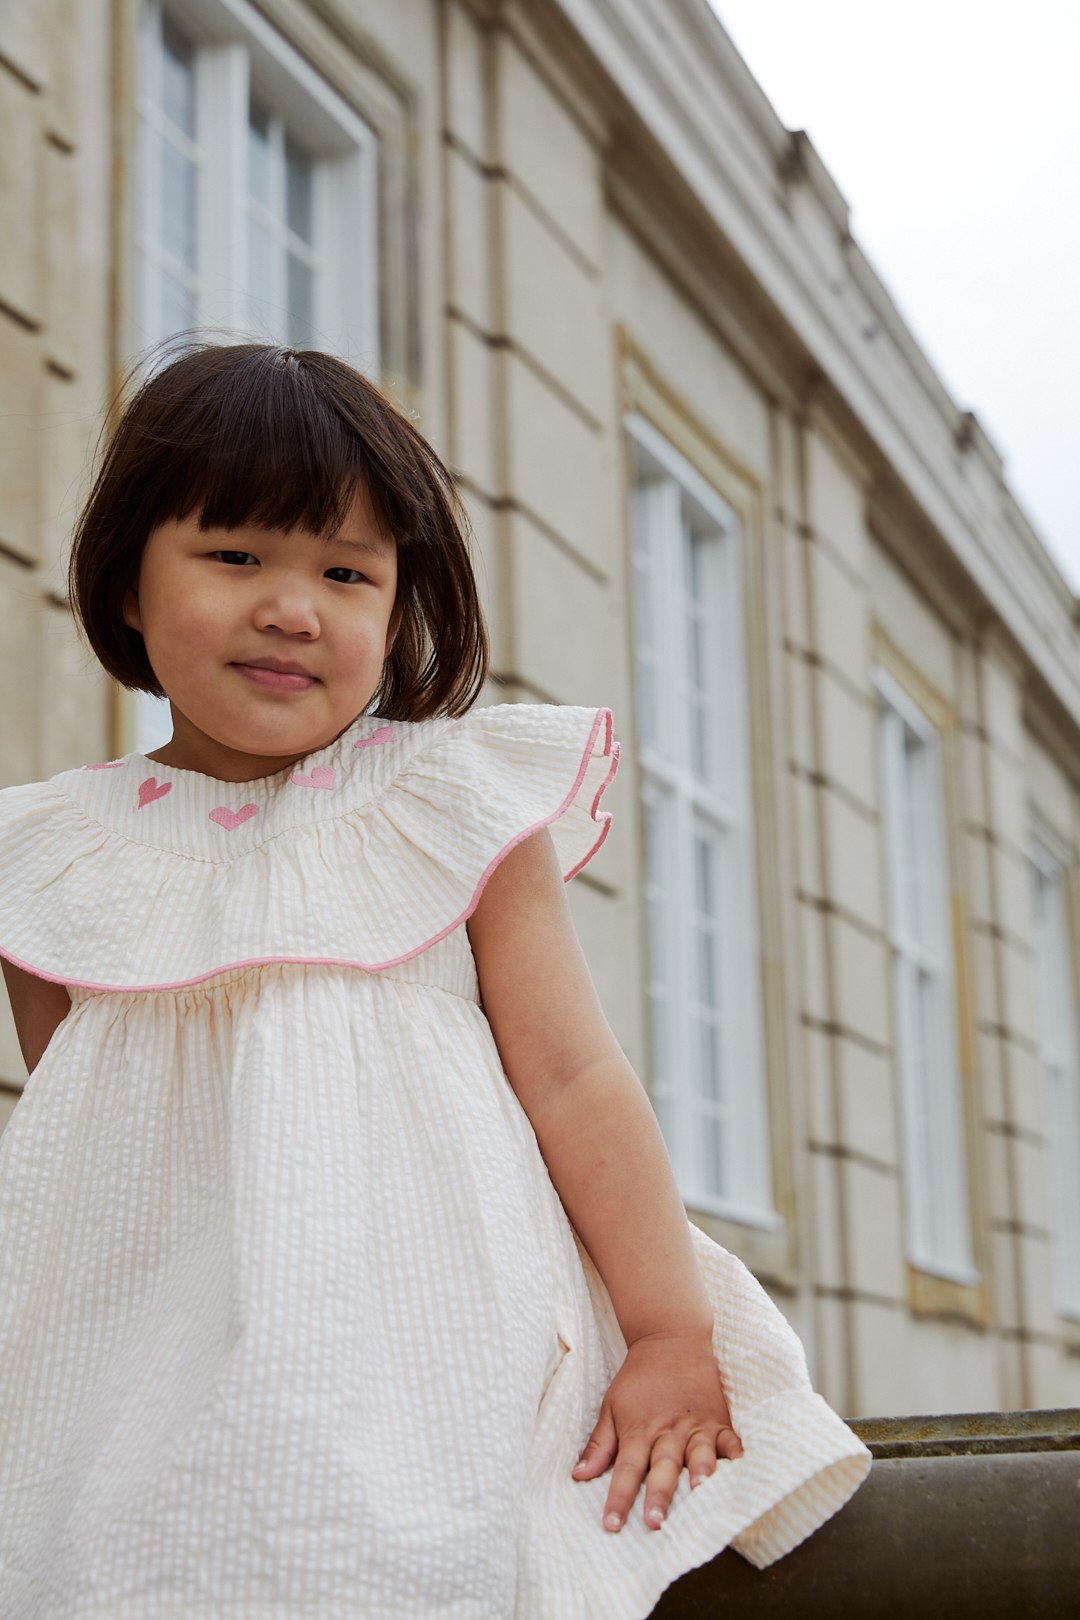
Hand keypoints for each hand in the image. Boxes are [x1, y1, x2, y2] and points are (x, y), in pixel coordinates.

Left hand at [571, 1328, 742, 1530]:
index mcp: (639, 1429)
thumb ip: (600, 1444)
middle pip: (662, 1467)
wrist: (671, 1338)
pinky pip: (730, 1439)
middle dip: (659, 1495)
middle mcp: (668, 1431)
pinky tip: (741, 1467)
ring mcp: (696, 1425)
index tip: (611, 1524)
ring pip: (699, 1453)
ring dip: (699, 1473)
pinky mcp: (718, 1419)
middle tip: (655, 1522)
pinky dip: (735, 1453)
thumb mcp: (611, 1405)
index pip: (626, 1469)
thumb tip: (578, 1476)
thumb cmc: (638, 1377)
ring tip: (700, 1492)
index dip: (618, 1497)